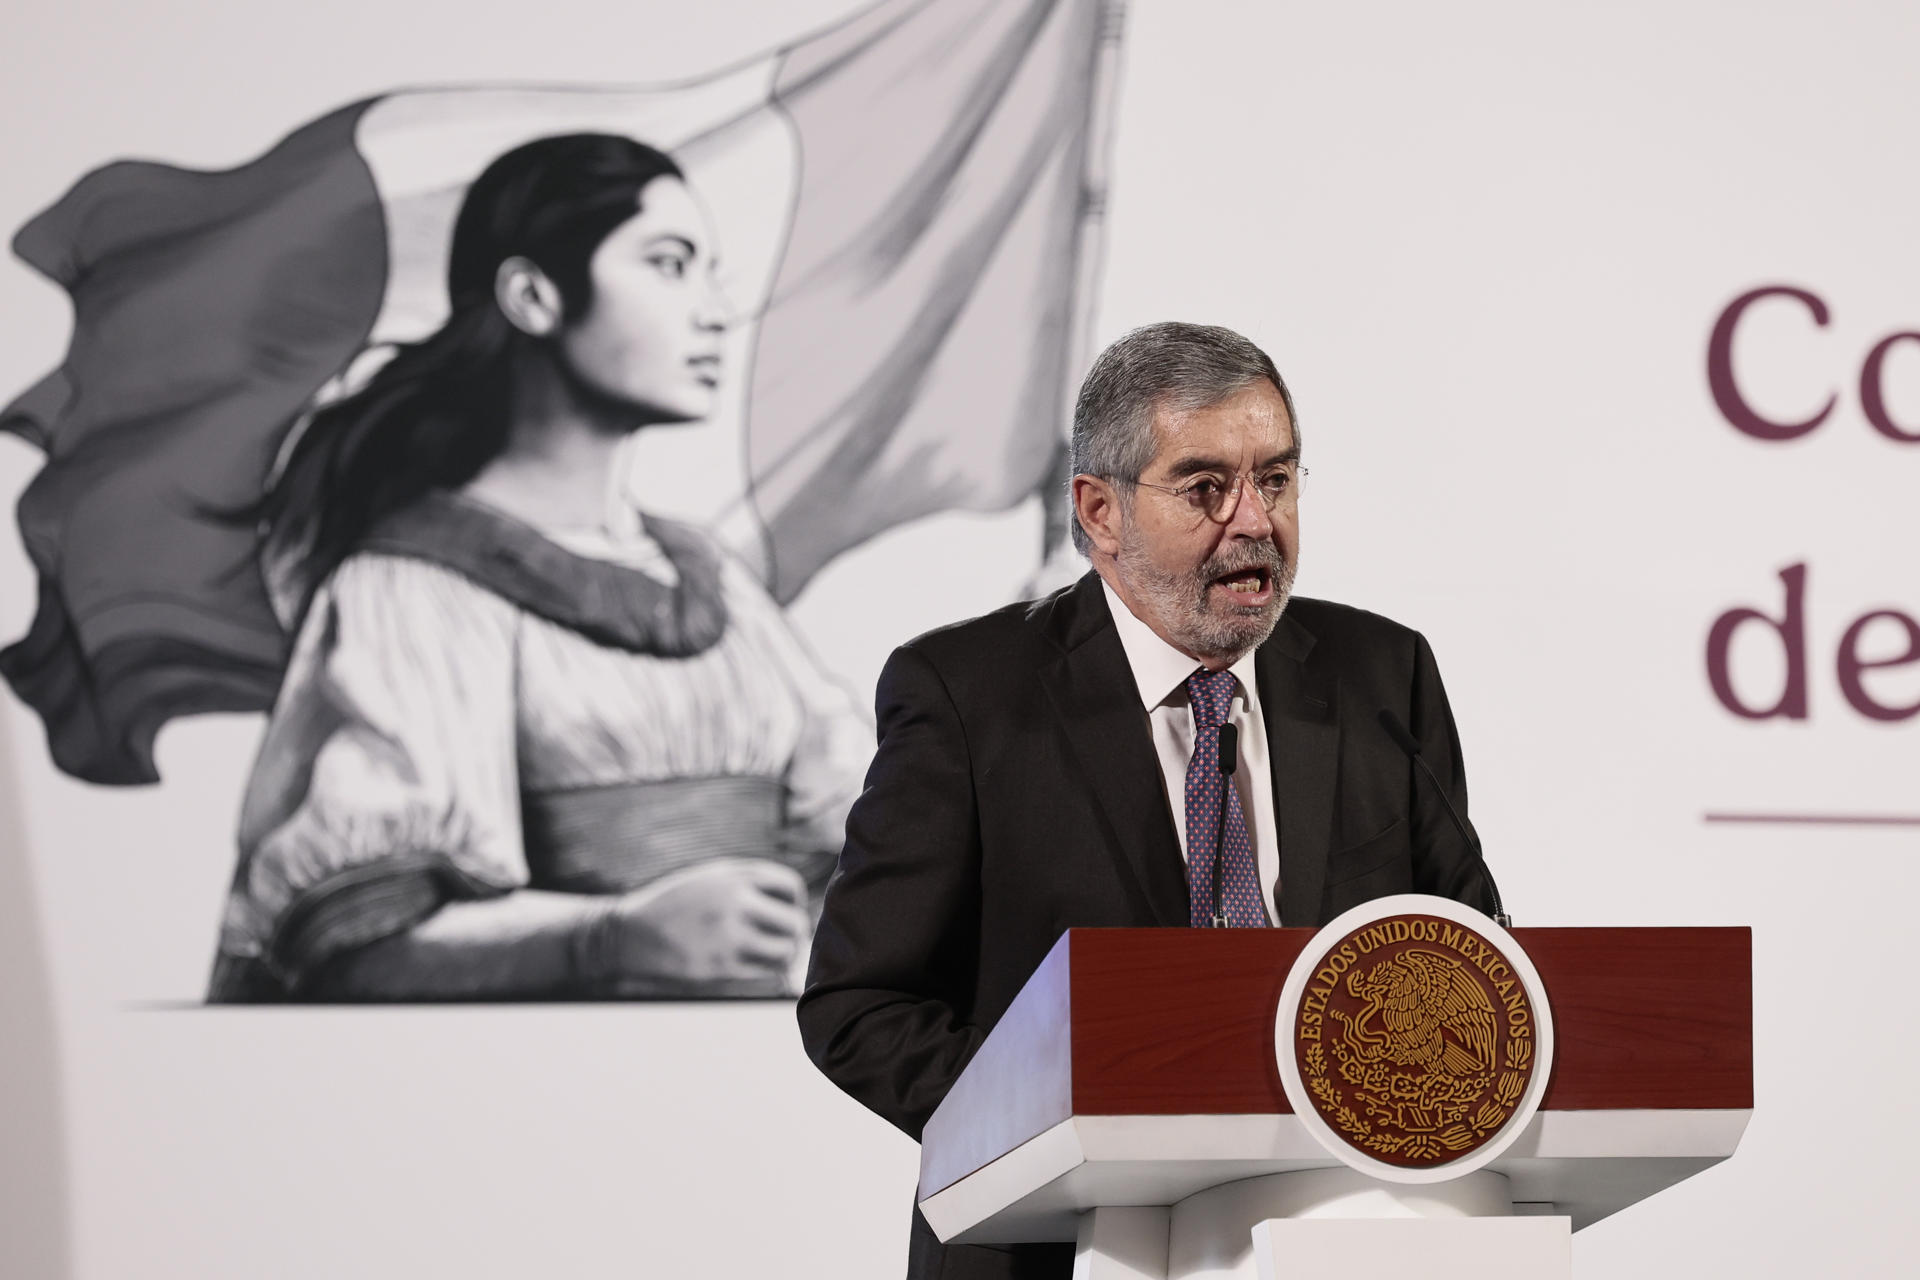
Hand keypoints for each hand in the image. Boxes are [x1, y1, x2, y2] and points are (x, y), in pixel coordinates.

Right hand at [588, 859, 810, 996]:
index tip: (784, 912)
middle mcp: (734, 903)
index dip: (793, 902)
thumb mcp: (710, 877)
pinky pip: (766, 973)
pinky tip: (760, 967)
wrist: (630, 934)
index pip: (790, 887)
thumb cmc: (676, 905)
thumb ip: (749, 882)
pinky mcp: (720, 968)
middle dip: (794, 933)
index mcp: (733, 877)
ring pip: (786, 951)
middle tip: (786, 939)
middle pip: (794, 922)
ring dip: (786, 955)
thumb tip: (793, 904)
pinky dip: (770, 972)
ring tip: (777, 956)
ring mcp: (728, 937)